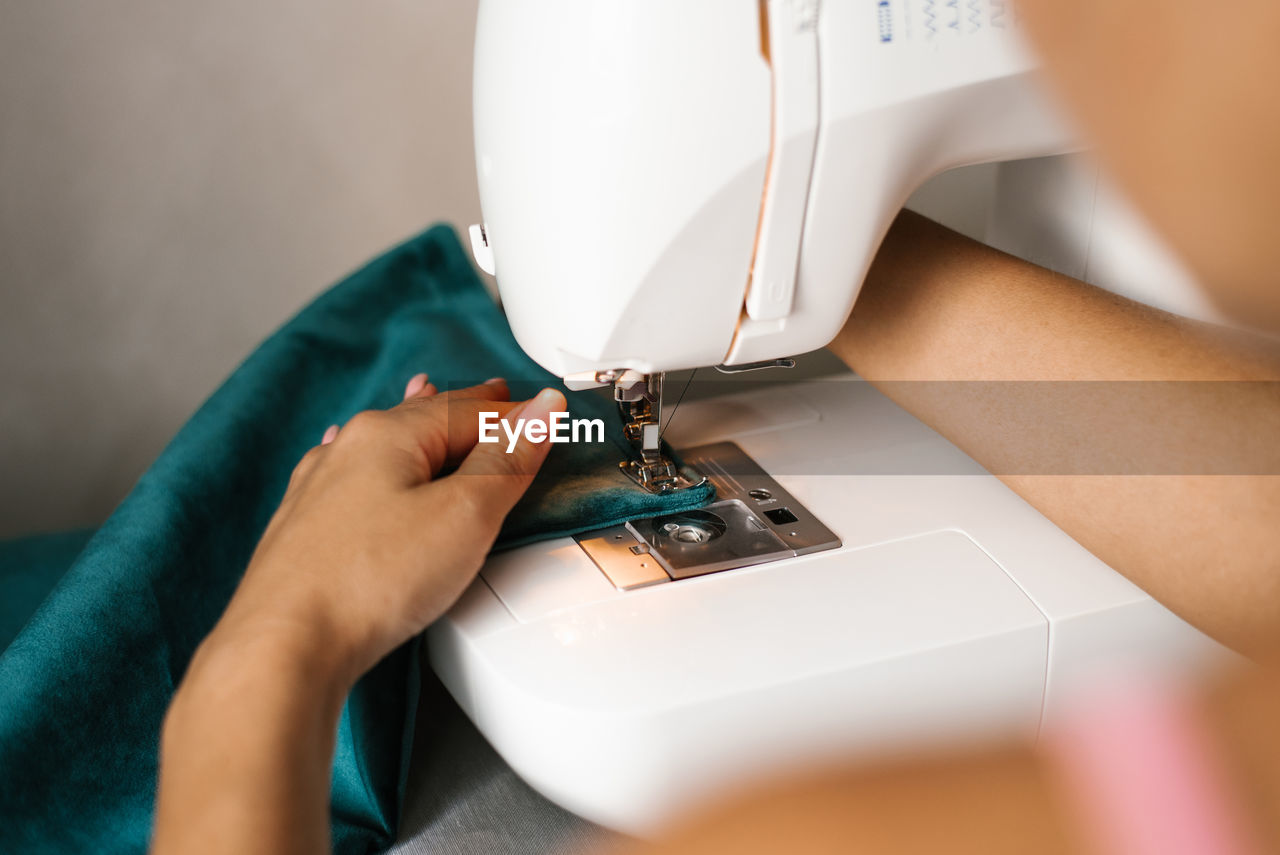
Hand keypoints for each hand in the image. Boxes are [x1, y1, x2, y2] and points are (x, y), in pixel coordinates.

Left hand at [206, 374, 564, 687]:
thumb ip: (507, 459)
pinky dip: (376, 461)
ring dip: (417, 427)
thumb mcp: (465, 515)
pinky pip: (351, 476)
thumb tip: (540, 410)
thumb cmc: (368, 581)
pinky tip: (354, 454)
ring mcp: (320, 490)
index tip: (545, 411)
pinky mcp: (305, 531)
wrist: (284, 645)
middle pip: (423, 418)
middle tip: (495, 396)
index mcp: (389, 435)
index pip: (472, 412)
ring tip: (429, 397)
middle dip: (464, 408)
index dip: (516, 414)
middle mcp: (347, 451)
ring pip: (382, 445)